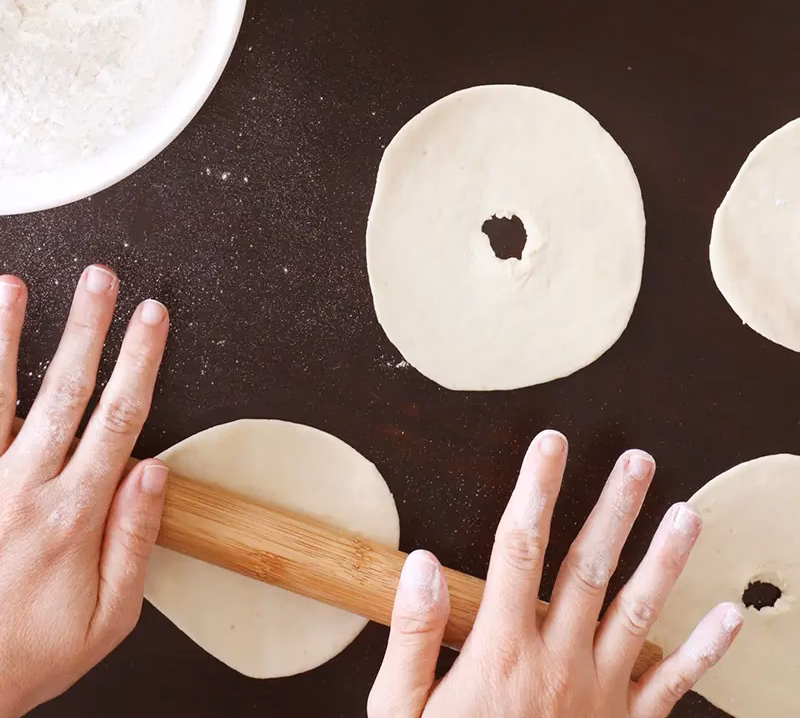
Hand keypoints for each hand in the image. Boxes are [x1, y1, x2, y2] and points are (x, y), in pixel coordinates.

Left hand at [0, 267, 169, 717]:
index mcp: (71, 516)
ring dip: (7, 339)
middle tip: (101, 281)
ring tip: (13, 289)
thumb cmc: (24, 654)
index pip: (118, 417)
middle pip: (64, 391)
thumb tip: (154, 471)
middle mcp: (21, 489)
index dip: (139, 360)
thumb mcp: (105, 620)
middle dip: (87, 328)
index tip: (152, 317)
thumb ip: (134, 541)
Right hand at [370, 431, 742, 717]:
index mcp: (501, 651)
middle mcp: (558, 663)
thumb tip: (423, 563)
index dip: (535, 489)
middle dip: (615, 509)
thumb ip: (411, 638)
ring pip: (638, 616)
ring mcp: (598, 697)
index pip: (517, 547)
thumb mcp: (400, 715)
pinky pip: (670, 689)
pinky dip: (703, 654)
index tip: (550, 444)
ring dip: (666, 562)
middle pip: (589, 568)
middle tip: (639, 462)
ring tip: (689, 515)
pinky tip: (728, 618)